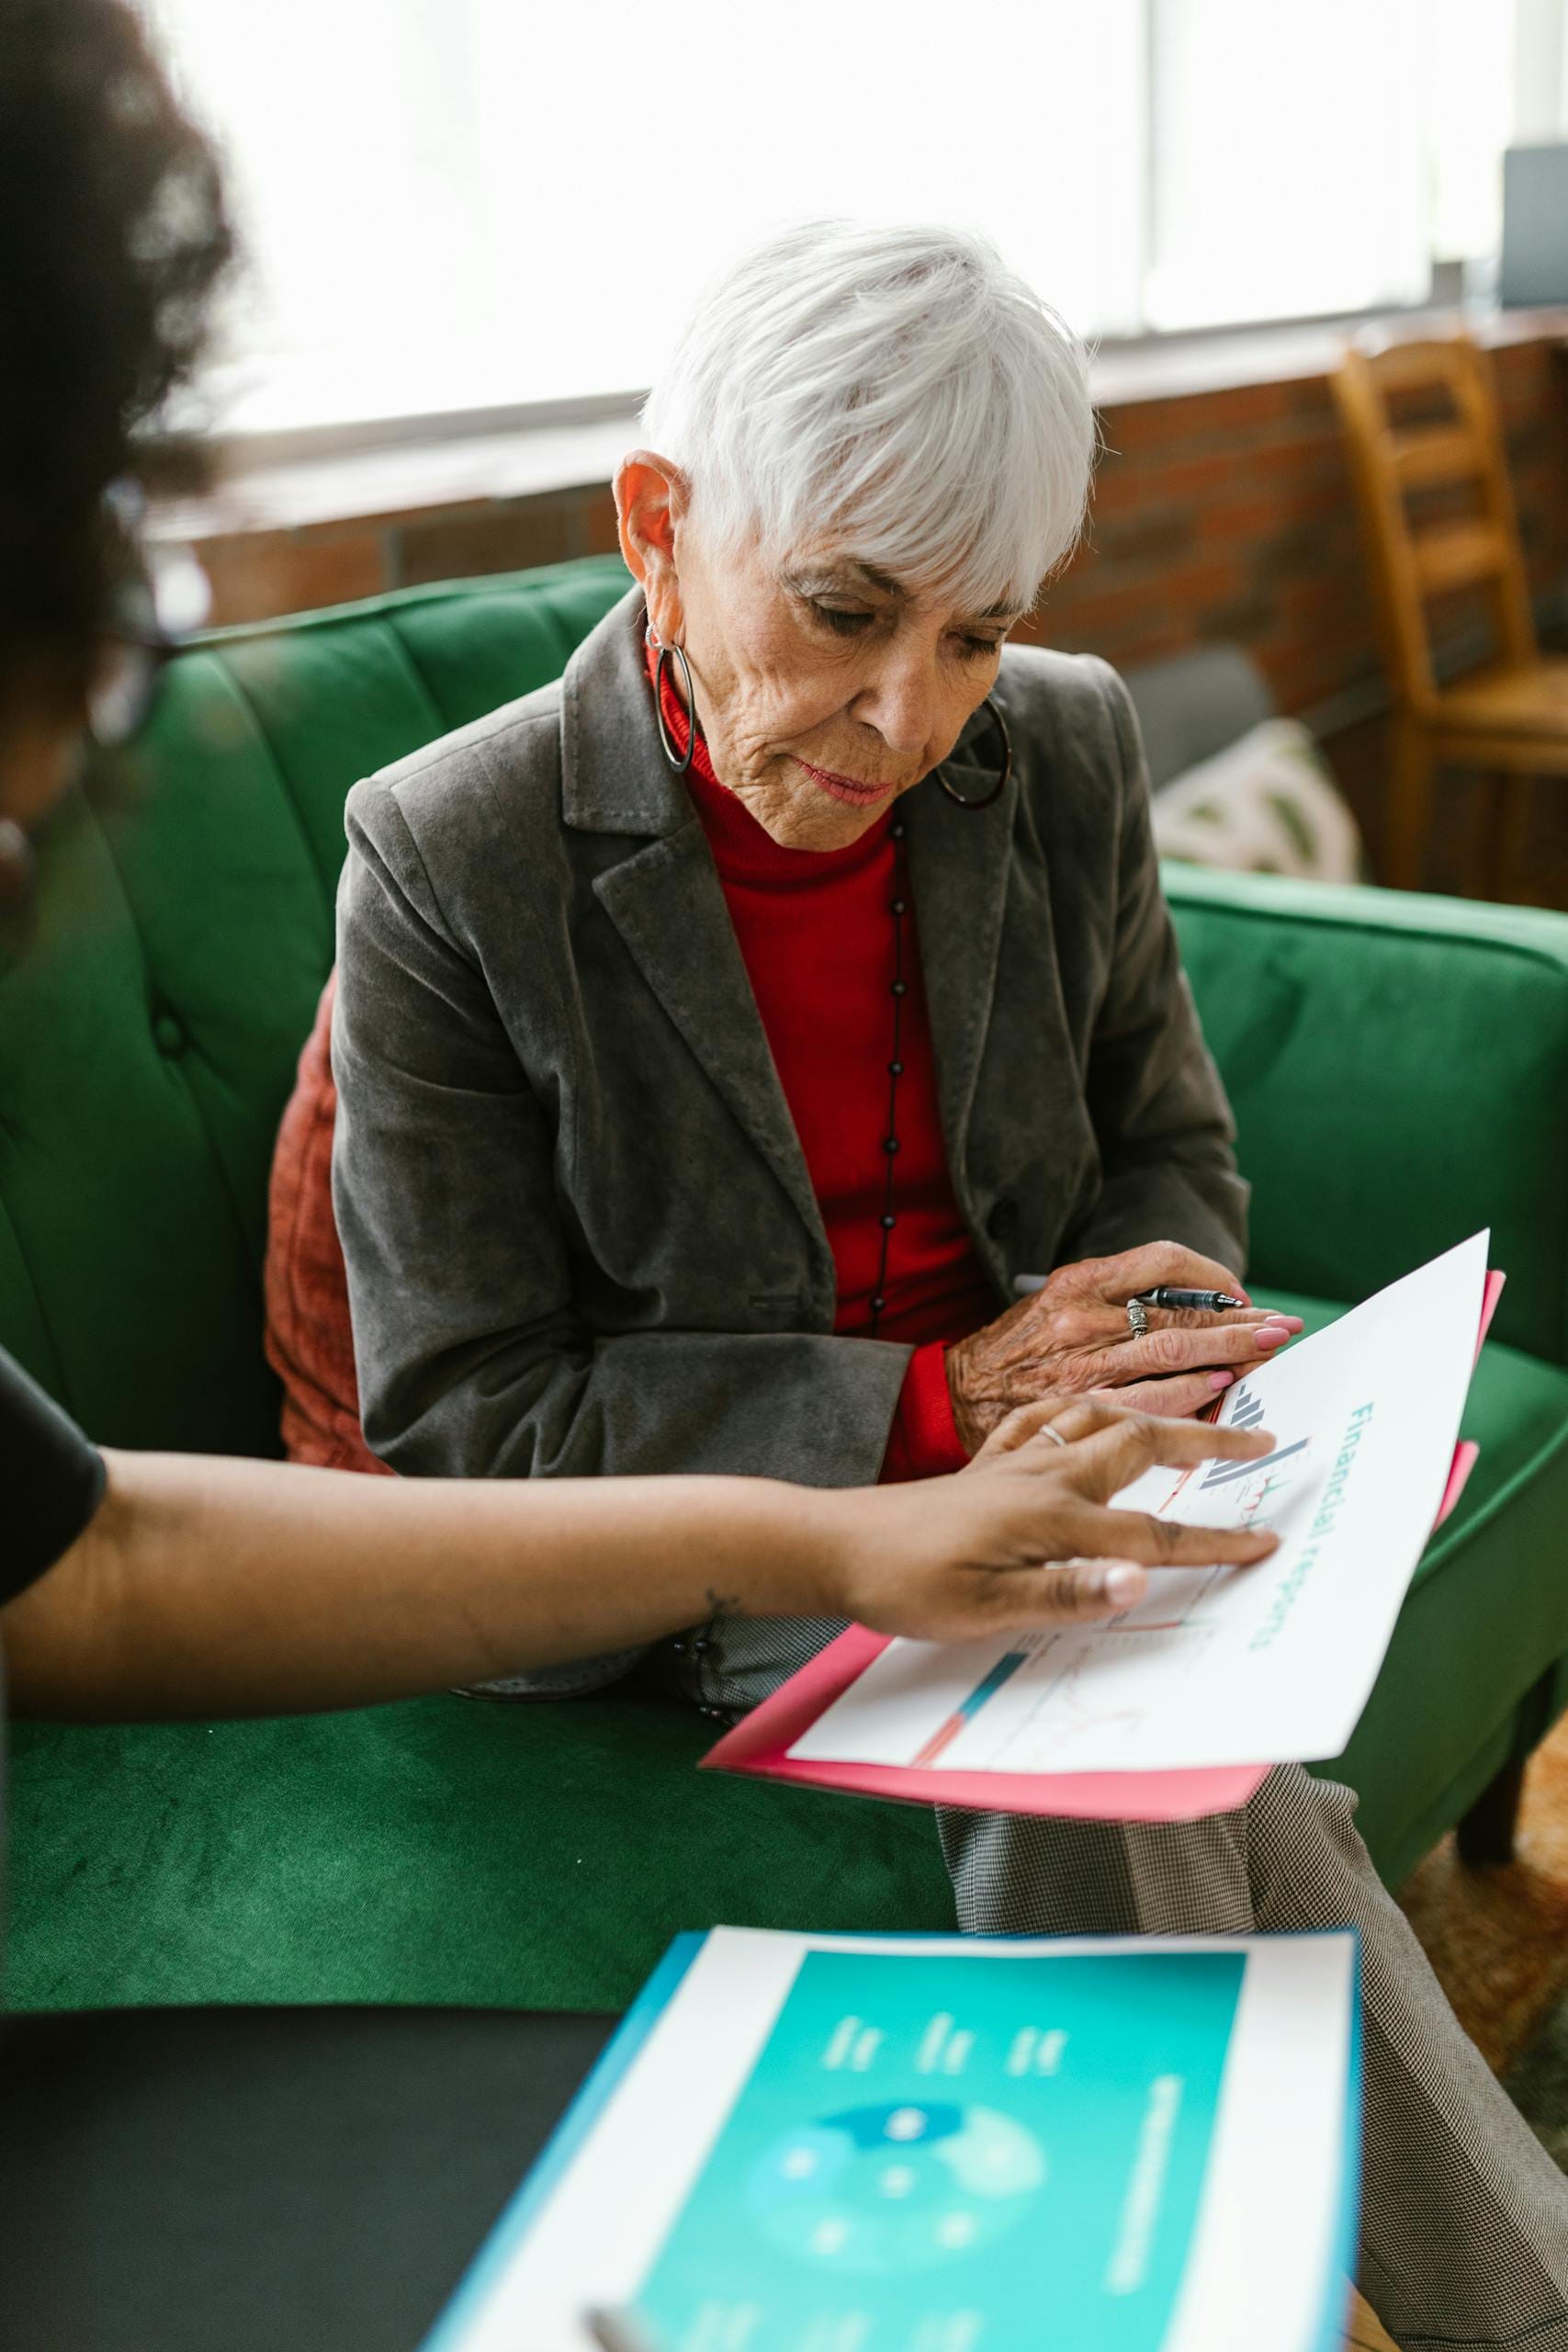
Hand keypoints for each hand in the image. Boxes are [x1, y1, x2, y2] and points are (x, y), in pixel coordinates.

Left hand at [821, 1393, 1280, 1642]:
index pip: (1153, 1533)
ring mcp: (1015, 1462)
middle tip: (1260, 1440)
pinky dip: (1084, 1405)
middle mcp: (1043, 1476)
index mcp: (1053, 1517)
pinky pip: (1049, 1416)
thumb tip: (1140, 1580)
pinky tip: (1090, 1408)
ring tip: (1193, 1407)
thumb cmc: (907, 1586)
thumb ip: (1068, 1593)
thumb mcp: (987, 1610)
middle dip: (1207, 1440)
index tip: (1267, 1542)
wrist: (835, 1546)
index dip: (1214, 1541)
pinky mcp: (988, 1462)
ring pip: (1100, 1415)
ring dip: (1153, 1409)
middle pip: (1142, 1444)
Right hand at [945, 1240, 1302, 1450]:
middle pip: (1181, 1312)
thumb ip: (1114, 1298)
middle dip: (1239, 1321)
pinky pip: (1153, 1401)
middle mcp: (1083, 1319)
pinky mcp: (1082, 1409)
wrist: (954, 1394)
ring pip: (1175, 1354)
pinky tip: (1222, 1394)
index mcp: (1078, 1282)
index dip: (1212, 1275)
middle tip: (1281, 1328)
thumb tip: (1194, 1306)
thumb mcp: (1054, 1301)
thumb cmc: (1016, 1349)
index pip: (1162, 1261)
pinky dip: (1194, 1397)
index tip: (1238, 1293)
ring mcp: (1083, 1367)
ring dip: (1231, 1356)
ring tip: (1268, 1356)